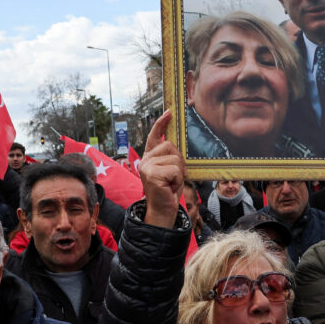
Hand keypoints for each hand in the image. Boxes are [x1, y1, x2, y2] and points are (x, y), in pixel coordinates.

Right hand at [140, 111, 184, 228]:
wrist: (163, 210)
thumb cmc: (168, 191)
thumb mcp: (171, 171)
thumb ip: (171, 157)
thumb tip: (175, 144)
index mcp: (150, 158)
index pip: (154, 136)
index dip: (161, 124)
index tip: (169, 113)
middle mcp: (145, 160)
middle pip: (170, 146)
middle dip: (178, 161)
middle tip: (174, 177)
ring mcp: (147, 166)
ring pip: (175, 159)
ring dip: (179, 173)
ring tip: (171, 183)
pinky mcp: (151, 174)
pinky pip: (175, 170)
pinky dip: (177, 180)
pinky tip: (170, 187)